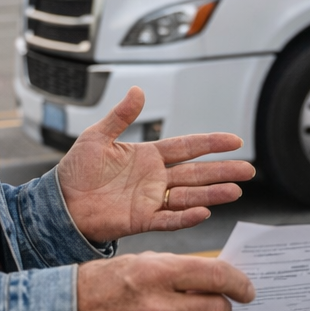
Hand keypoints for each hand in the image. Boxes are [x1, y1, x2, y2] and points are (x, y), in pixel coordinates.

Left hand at [57, 87, 254, 243]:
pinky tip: (205, 212)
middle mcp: (155, 179)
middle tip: (249, 170)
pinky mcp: (141, 220)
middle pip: (197, 173)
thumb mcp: (96, 136)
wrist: (59, 202)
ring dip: (213, 194)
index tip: (235, 141)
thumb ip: (120, 116)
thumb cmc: (75, 171)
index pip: (187, 147)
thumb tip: (137, 90)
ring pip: (190, 196)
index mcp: (148, 156)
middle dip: (223, 171)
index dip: (211, 144)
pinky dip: (186, 217)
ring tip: (237, 191)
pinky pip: (169, 219)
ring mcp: (151, 200)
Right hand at [77, 252, 255, 310]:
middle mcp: (157, 308)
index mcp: (155, 274)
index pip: (215, 276)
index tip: (247, 289)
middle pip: (216, 310)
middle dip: (221, 306)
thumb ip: (178, 270)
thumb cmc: (101, 286)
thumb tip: (217, 279)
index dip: (238, 283)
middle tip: (214, 304)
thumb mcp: (138, 263)